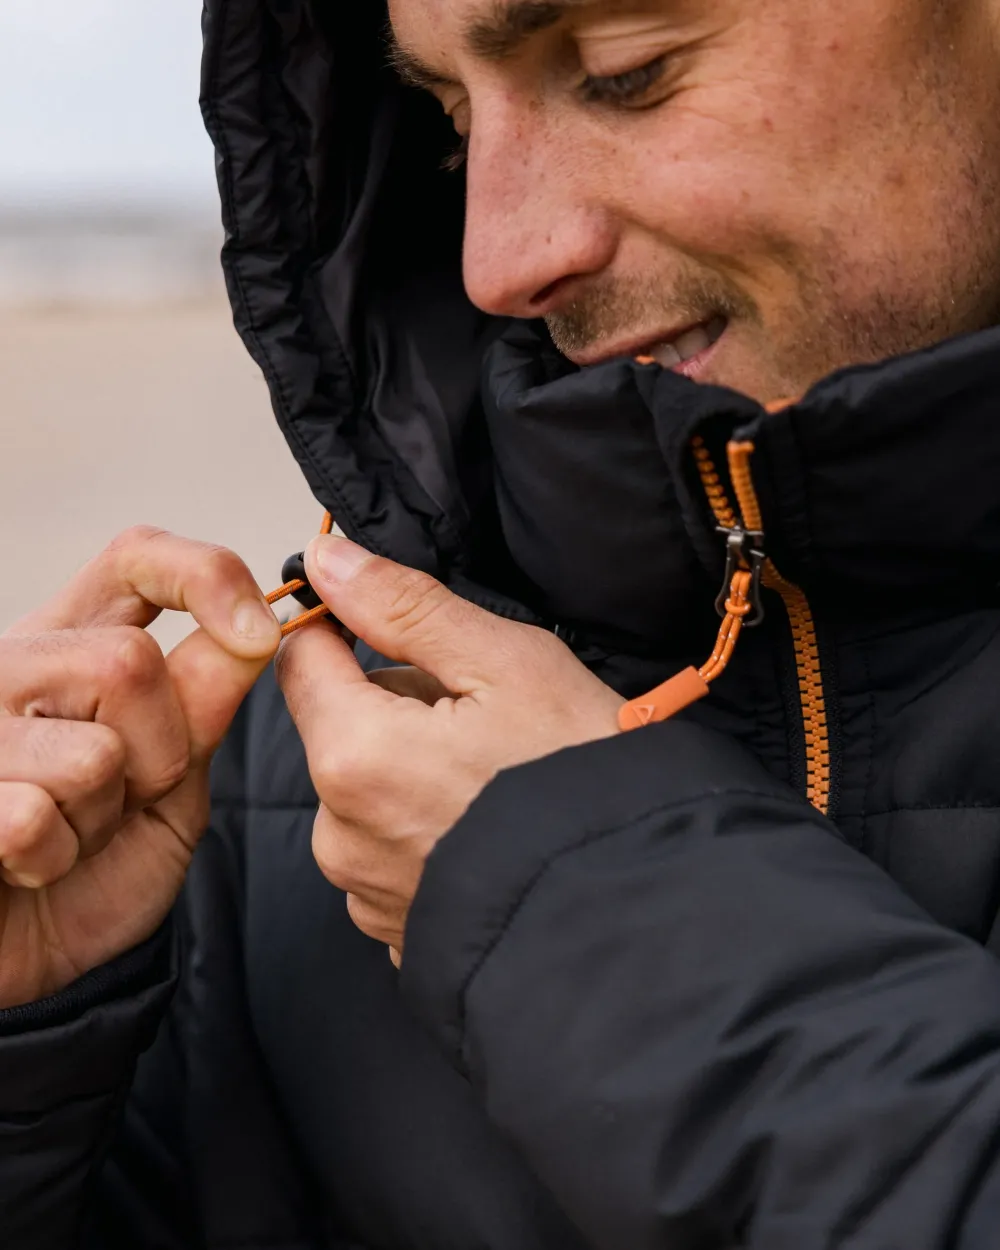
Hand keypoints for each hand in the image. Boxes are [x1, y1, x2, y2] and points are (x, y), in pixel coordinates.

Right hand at [0, 527, 280, 1007]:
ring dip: (104, 817)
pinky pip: (33, 818)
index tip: (259, 633)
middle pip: (127, 663)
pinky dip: (56, 857)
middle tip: (130, 794)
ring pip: (90, 750)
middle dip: (160, 753)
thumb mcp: (174, 779)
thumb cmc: (97, 863)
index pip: (136, 556)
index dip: (207, 576)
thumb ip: (204, 706)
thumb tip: (257, 630)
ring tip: (73, 832)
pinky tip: (31, 864)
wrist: (30, 951)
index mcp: (74, 642)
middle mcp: (13, 663)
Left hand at [276, 536, 621, 955]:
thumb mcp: (507, 662)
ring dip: (412, 773)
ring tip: (496, 780)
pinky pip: (388, 850)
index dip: (350, 630)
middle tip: (488, 720)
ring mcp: (365, 889)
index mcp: (355, 756)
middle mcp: (340, 833)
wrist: (641, 895)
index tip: (412, 637)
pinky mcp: (393, 925)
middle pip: (340, 726)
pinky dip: (426, 832)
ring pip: (365, 790)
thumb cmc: (585, 778)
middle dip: (399, 709)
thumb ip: (404, 607)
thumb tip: (330, 561)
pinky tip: (486, 830)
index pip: (302, 659)